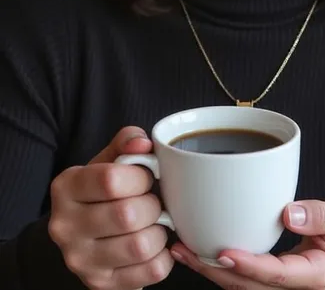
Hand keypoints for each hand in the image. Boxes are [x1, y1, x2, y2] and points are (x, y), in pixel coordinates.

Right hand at [49, 126, 173, 289]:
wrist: (82, 233)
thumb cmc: (101, 190)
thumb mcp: (108, 160)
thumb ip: (126, 143)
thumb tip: (143, 143)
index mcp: (66, 187)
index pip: (110, 180)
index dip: (140, 177)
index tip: (146, 177)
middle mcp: (65, 226)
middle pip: (127, 215)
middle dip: (153, 204)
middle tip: (153, 201)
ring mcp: (80, 260)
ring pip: (140, 246)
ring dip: (159, 231)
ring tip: (155, 222)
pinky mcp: (100, 283)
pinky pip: (151, 271)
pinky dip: (164, 256)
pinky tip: (156, 244)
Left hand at [171, 198, 324, 288]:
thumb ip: (322, 215)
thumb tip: (289, 213)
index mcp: (313, 276)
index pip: (275, 275)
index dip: (248, 265)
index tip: (224, 250)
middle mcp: (293, 287)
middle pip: (248, 286)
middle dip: (214, 270)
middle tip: (186, 249)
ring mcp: (280, 286)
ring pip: (239, 285)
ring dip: (210, 269)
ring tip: (182, 249)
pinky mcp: (269, 278)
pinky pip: (241, 277)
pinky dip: (218, 265)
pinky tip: (199, 250)